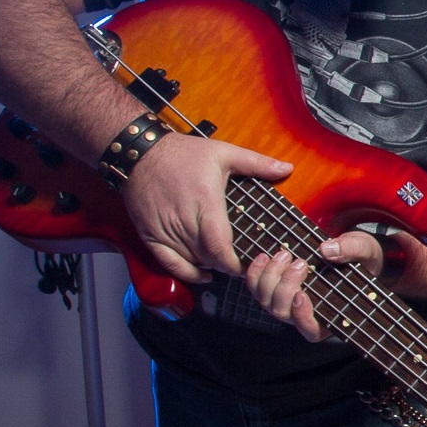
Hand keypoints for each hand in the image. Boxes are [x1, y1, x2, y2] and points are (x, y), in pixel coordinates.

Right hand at [120, 131, 290, 284]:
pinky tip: (201, 274)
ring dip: (209, 266)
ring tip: (225, 263)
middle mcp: (184, 220)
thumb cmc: (181, 153)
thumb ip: (256, 163)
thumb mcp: (223, 152)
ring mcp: (165, 230)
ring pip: (191, 262)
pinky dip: (185, 273)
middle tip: (243, 263)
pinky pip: (168, 263)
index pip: (220, 247)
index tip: (249, 264)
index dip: (234, 263)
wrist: (140, 153)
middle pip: (208, 257)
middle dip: (227, 264)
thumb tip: (286, 169)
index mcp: (205, 203)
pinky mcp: (150, 235)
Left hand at [244, 229, 381, 342]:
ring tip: (285, 254)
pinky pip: (256, 287)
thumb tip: (327, 250)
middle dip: (286, 287)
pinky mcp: (274, 286)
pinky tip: (264, 256)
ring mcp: (286, 301)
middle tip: (301, 263)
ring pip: (266, 301)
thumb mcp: (365, 249)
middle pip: (283, 313)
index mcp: (331, 315)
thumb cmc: (361, 256)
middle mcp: (304, 313)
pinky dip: (255, 273)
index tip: (302, 295)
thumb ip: (351, 249)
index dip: (302, 317)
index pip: (311, 330)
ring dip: (270, 277)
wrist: (347, 248)